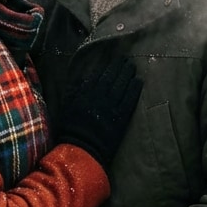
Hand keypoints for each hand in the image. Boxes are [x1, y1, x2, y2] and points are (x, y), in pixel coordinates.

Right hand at [56, 48, 142, 169]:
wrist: (82, 148)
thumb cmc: (71, 128)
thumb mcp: (68, 105)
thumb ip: (74, 89)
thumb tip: (82, 76)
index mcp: (86, 92)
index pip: (99, 74)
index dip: (108, 65)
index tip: (114, 58)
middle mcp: (99, 96)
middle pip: (112, 77)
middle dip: (120, 67)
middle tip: (126, 60)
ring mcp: (111, 106)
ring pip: (122, 86)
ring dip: (128, 75)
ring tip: (132, 67)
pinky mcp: (121, 117)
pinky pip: (130, 100)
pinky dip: (134, 89)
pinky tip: (138, 81)